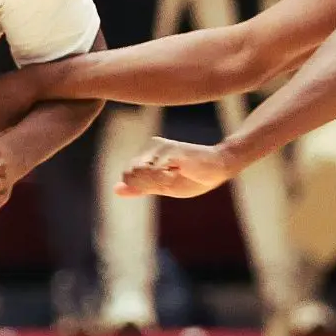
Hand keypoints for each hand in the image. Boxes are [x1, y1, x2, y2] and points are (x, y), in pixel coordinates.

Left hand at [117, 138, 233, 199]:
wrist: (220, 167)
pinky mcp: (171, 149)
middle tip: (173, 177)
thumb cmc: (193, 178)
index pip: (128, 174)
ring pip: (143, 174)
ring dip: (161, 181)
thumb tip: (116, 189)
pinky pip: (156, 172)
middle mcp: (152, 146)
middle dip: (151, 184)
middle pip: (132, 174)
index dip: (145, 186)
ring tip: (178, 173)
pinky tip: (181, 171)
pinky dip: (169, 178)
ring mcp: (161, 146)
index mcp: (148, 153)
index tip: (167, 181)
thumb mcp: (163, 187)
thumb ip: (139, 187)